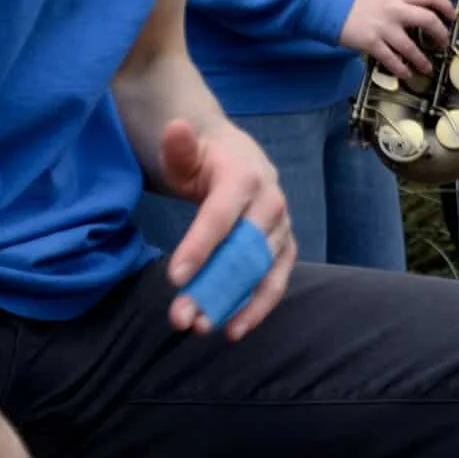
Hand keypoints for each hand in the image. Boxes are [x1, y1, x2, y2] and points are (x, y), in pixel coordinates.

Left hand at [156, 118, 293, 339]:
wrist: (232, 157)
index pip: (222, 215)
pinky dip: (259, 305)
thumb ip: (178, 145)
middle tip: (182, 318)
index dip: (200, 246)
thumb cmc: (202, 158)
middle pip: (244, 249)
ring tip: (205, 329)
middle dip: (215, 286)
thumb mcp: (185, 151)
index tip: (174, 278)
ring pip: (263, 269)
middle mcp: (271, 202)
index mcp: (246, 176)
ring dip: (236, 302)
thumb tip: (176, 128)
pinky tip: (235, 329)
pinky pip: (277, 278)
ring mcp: (281, 226)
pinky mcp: (283, 245)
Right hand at [339, 0, 454, 79]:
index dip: (445, 6)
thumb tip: (421, 15)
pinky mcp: (372, 43)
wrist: (331, 9)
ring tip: (427, 68)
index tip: (452, 16)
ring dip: (422, 60)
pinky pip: (392, 59)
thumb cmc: (358, 4)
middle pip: (428, 20)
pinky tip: (406, 74)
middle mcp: (395, 10)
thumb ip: (401, 4)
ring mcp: (384, 28)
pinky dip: (401, 69)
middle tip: (443, 43)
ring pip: (411, 47)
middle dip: (440, 33)